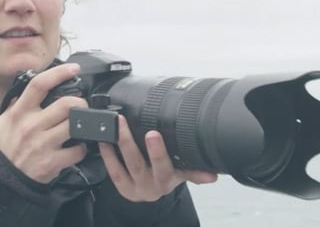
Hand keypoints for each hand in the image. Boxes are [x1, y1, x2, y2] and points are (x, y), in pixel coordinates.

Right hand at [0, 63, 87, 183]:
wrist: (2, 179)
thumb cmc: (7, 148)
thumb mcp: (5, 121)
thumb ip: (19, 103)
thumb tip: (37, 85)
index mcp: (19, 112)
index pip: (39, 84)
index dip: (59, 73)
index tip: (73, 69)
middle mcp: (30, 126)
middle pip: (67, 104)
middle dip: (80, 103)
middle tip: (81, 107)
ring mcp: (41, 144)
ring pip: (75, 125)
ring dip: (83, 125)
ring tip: (79, 127)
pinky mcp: (51, 162)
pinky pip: (78, 150)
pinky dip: (81, 149)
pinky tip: (75, 148)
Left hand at [99, 115, 217, 201]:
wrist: (152, 193)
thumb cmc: (167, 176)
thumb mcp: (182, 173)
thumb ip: (195, 171)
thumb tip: (215, 174)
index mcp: (169, 180)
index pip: (169, 167)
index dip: (160, 152)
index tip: (155, 134)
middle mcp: (151, 185)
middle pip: (142, 164)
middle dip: (139, 145)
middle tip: (136, 126)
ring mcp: (135, 187)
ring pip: (126, 165)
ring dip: (121, 144)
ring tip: (117, 125)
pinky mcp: (122, 188)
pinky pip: (113, 171)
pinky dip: (108, 155)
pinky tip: (104, 139)